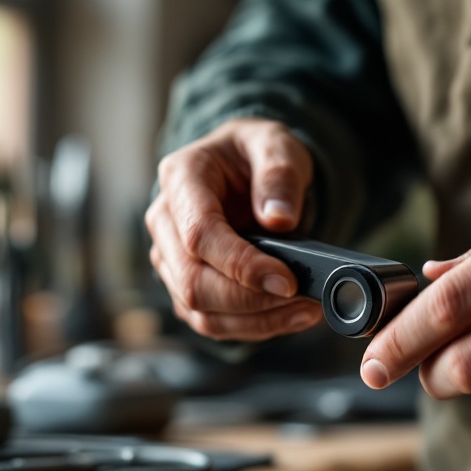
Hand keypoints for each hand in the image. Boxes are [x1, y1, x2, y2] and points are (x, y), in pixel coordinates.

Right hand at [146, 118, 322, 339]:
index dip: (241, 264)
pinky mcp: (186, 286)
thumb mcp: (276, 144)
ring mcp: (171, 258)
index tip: (286, 279)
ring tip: (305, 311)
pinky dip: (253, 326)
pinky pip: (212, 321)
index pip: (199, 234)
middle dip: (250, 299)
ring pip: (200, 310)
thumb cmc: (255, 154)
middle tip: (302, 298)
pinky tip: (290, 316)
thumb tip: (278, 219)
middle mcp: (165, 221)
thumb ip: (279, 174)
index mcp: (180, 178)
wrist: (245, 169)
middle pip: (193, 281)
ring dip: (255, 320)